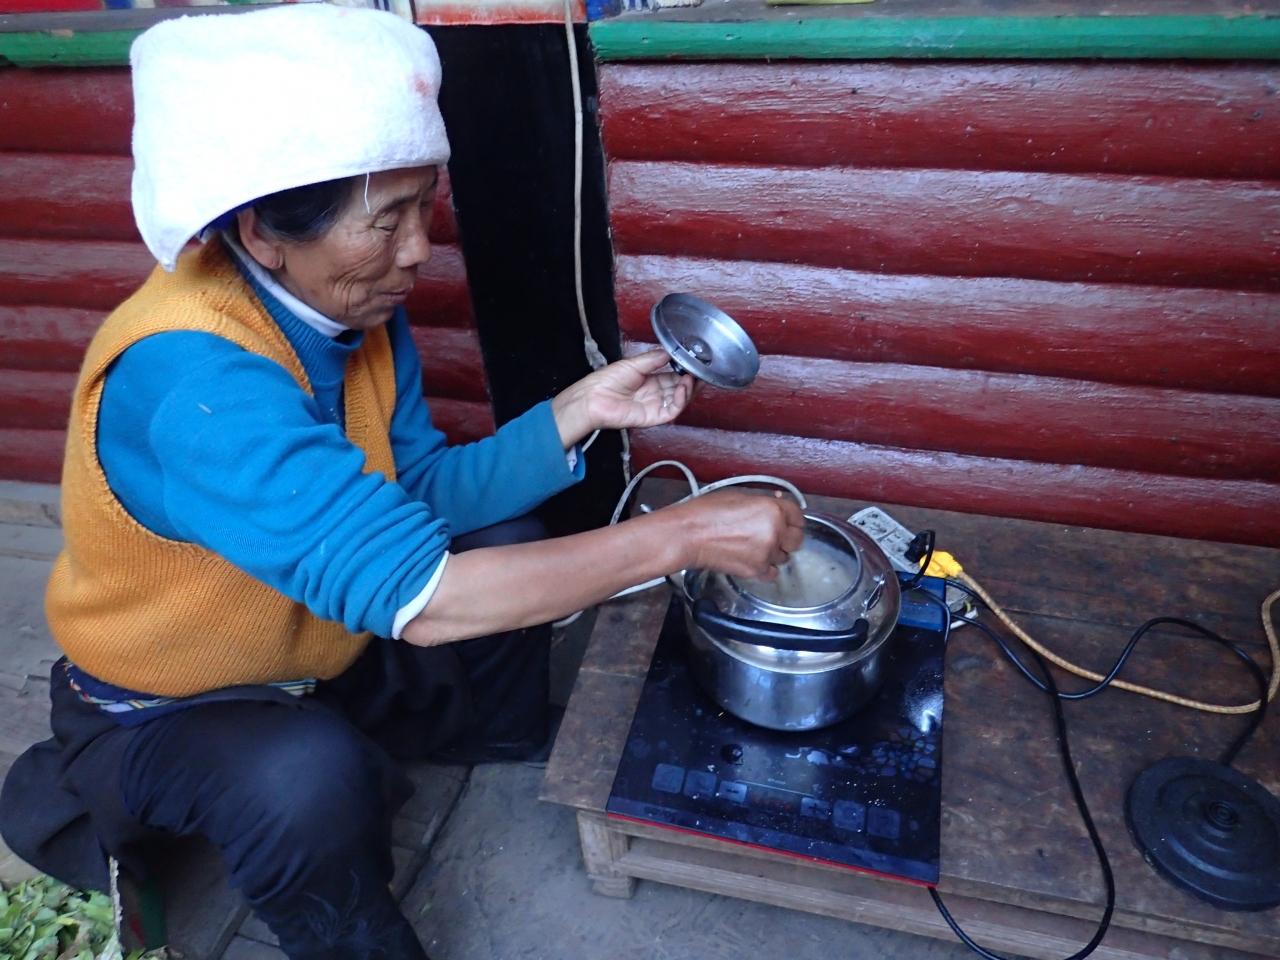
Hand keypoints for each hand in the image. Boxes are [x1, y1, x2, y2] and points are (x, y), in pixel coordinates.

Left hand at [551, 351, 695, 448]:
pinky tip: (682, 389)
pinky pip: (672, 411)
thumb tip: (670, 352)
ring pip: (679, 400)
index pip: (673, 376)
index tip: (694, 363)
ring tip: (691, 378)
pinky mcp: (653, 417)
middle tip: (700, 371)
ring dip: (688, 389)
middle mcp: (654, 393)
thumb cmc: (606, 381)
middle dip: (691, 380)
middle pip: (679, 388)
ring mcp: (654, 406)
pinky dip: (680, 400)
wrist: (594, 398)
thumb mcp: (634, 364)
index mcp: (649, 380)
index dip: (684, 371)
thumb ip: (654, 359)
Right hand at [674, 490, 805, 579]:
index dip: (793, 519)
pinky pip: (772, 573)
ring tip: (754, 547)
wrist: (688, 535)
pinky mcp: (756, 570)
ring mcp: (767, 553)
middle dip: (787, 537)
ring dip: (774, 553)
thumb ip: (763, 503)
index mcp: (772, 509)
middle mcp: (775, 531)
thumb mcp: (739, 496)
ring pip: (784, 557)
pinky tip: (752, 559)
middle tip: (774, 536)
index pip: (798, 516)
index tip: (790, 522)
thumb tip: (776, 504)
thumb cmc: (706, 513)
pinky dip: (765, 568)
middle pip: (796, 540)